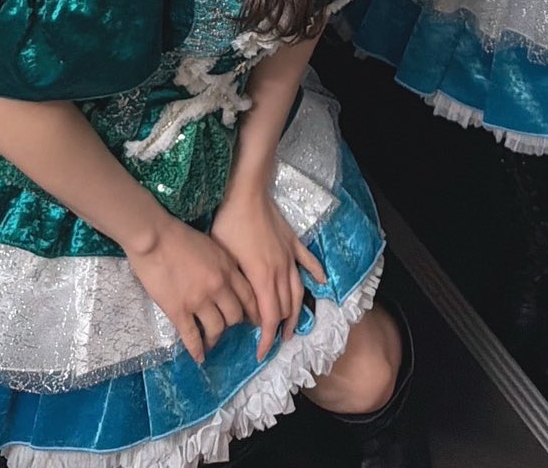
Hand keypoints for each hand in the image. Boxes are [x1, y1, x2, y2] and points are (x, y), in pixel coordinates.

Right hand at [125, 215, 255, 363]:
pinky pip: (192, 337)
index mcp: (228, 268)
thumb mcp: (212, 246)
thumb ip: (223, 266)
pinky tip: (199, 357)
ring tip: (211, 342)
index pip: (249, 297)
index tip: (251, 320)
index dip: (252, 312)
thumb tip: (228, 282)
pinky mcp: (179, 311)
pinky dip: (197, 350)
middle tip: (227, 328)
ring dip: (215, 338)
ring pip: (217, 329)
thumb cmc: (181, 236)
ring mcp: (199, 301)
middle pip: (235, 316)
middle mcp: (219, 287)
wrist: (155, 237)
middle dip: (233, 325)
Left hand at [211, 186, 322, 361]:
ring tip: (291, 327)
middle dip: (279, 330)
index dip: (266, 340)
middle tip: (271, 342)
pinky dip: (317, 274)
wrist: (245, 193)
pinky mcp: (293, 242)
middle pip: (285, 309)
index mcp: (263, 278)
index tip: (260, 354)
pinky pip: (309, 262)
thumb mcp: (226, 262)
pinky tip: (322, 283)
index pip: (269, 319)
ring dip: (296, 313)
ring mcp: (290, 256)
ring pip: (298, 291)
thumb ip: (238, 288)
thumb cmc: (229, 226)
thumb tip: (243, 311)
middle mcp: (281, 271)